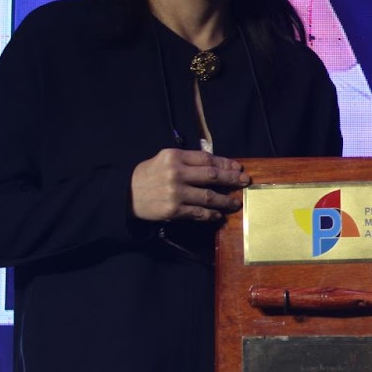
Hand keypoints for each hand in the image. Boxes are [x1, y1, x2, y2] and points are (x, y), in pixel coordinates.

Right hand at [130, 148, 250, 221]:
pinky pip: (198, 213)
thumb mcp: (164, 159)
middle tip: (245, 181)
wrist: (126, 194)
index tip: (238, 167)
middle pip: (212, 176)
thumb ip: (187, 160)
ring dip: (226, 200)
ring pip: (209, 197)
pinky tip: (218, 216)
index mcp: (175, 156)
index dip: (226, 163)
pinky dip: (211, 215)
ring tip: (236, 202)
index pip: (207, 158)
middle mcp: (176, 173)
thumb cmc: (148, 175)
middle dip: (232, 179)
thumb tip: (215, 164)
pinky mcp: (173, 210)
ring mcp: (176, 192)